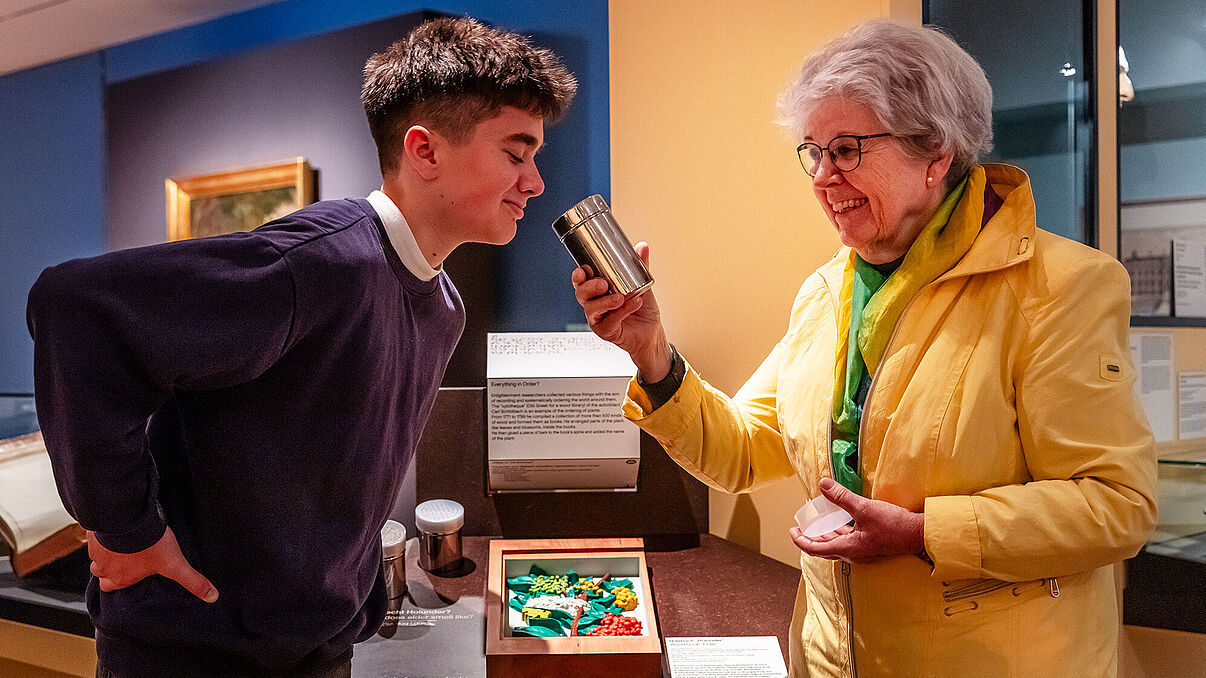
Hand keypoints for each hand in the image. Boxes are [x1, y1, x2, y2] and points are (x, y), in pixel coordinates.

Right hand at [87, 527, 218, 602]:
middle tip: (125, 555)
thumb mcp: (175, 564)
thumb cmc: (149, 543)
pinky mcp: (93, 529)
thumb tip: (212, 596)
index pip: (109, 587)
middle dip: (109, 565)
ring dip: (107, 546)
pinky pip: (94, 532)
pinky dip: (103, 530)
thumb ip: (192, 581)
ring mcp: (95, 548)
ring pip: (96, 552)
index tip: (128, 574)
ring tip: (124, 538)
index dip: (118, 581)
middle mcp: (102, 566)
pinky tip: (117, 523)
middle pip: (100, 571)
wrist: (129, 518)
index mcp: (118, 578)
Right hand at [571, 242, 671, 380]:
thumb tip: (642, 246)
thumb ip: (640, 266)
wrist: (652, 332)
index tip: (583, 270)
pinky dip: (621, 312)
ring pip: (592, 309)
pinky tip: (633, 304)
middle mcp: (594, 305)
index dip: (579, 276)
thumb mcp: (642, 284)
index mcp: (597, 291)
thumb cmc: (642, 310)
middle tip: (603, 284)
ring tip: (620, 297)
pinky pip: (609, 322)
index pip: (582, 281)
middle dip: (589, 287)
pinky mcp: (606, 332)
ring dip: (605, 302)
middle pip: (581, 294)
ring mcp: (598, 320)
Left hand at [788, 478, 924, 563]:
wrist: (919, 535)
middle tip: (800, 527)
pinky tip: (840, 521)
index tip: (792, 531)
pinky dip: (839, 532)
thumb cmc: (894, 525)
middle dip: (810, 538)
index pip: (815, 549)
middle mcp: (853, 554)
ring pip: (837, 545)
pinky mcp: (870, 546)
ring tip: (817, 523)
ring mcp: (862, 551)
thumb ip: (841, 497)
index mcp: (847, 549)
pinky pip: (848, 541)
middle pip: (824, 549)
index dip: (801, 541)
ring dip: (825, 535)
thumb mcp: (864, 508)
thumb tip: (822, 484)